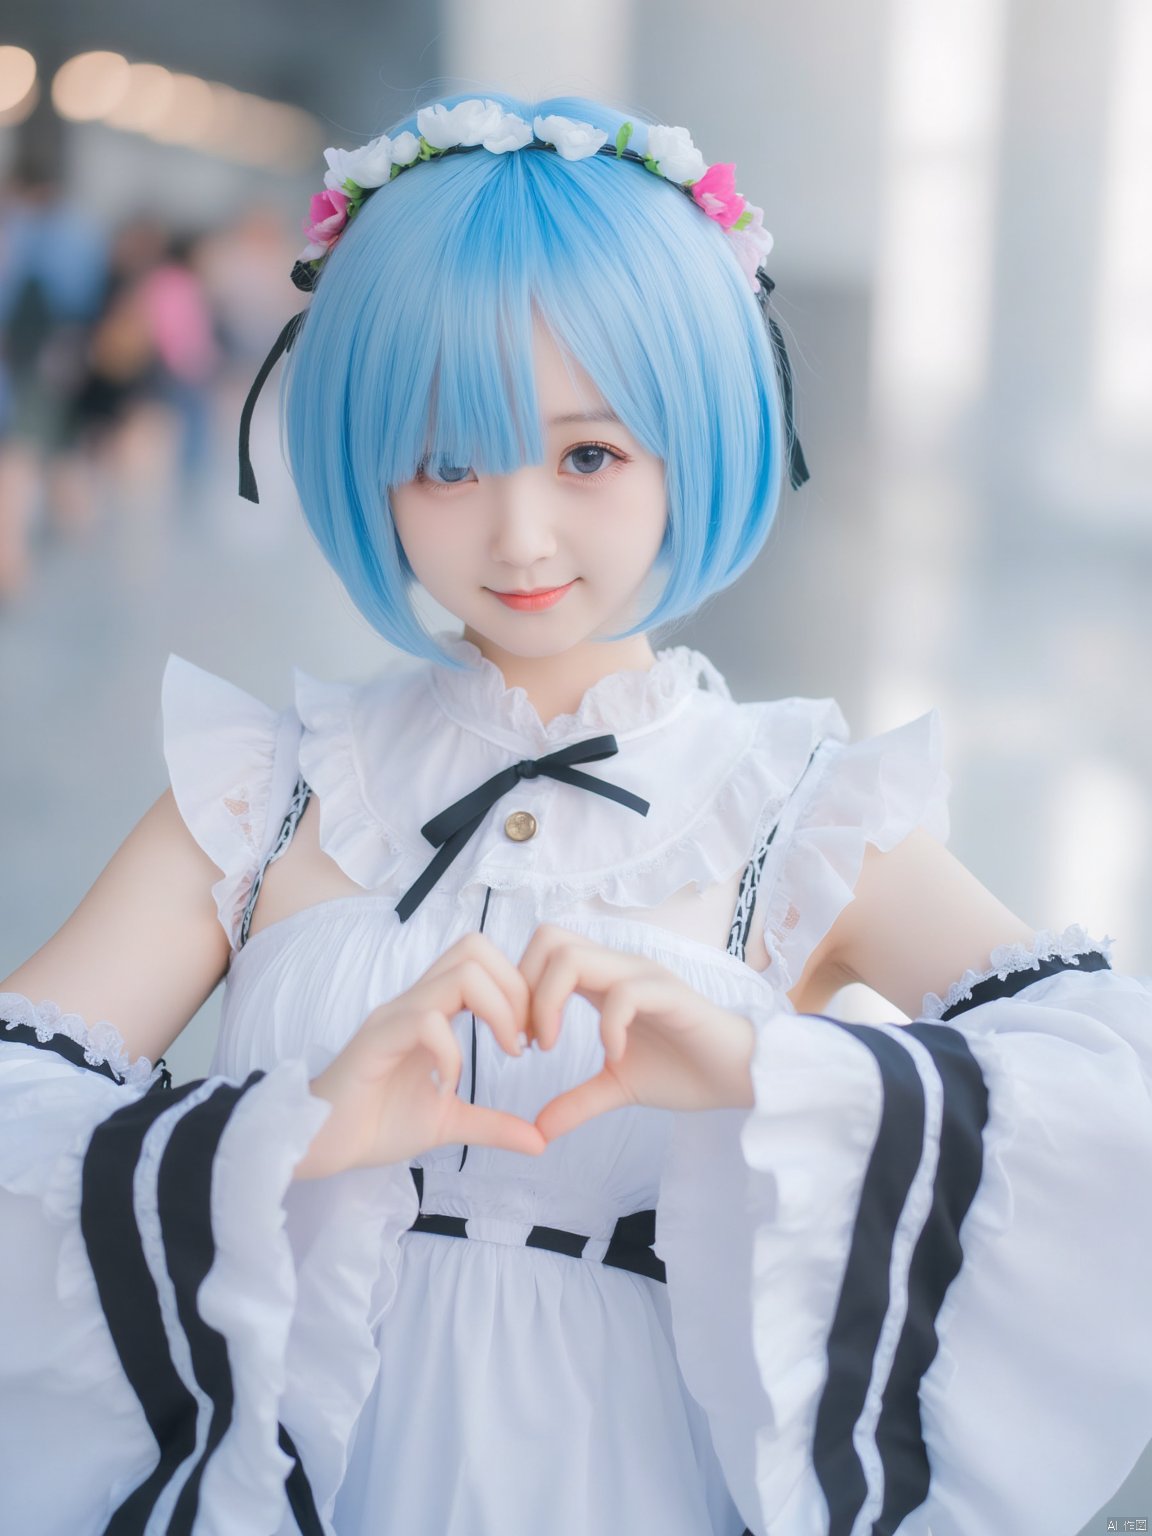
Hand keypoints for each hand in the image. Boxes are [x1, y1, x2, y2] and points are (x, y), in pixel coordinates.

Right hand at [295, 933, 545, 1178]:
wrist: (320, 1145)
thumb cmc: (377, 1124)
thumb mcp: (449, 1122)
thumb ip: (494, 1125)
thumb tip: (541, 1142)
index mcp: (432, 1009)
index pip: (481, 959)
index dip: (518, 988)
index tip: (529, 1038)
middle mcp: (413, 1001)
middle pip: (475, 948)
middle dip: (516, 989)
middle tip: (523, 1041)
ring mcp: (394, 1017)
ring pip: (459, 974)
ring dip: (497, 1011)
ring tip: (505, 1054)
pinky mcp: (375, 1041)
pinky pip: (426, 1022)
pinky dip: (452, 1053)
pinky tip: (448, 1086)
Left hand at [518, 925, 757, 1141]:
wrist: (740, 1077)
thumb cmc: (684, 1070)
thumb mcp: (618, 1088)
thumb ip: (578, 1102)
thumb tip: (537, 1130)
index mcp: (603, 982)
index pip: (544, 951)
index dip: (519, 991)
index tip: (521, 1042)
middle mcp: (619, 968)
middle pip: (549, 939)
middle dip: (524, 989)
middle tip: (529, 1040)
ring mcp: (644, 977)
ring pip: (574, 957)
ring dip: (550, 1002)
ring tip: (552, 1047)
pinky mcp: (671, 995)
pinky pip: (624, 993)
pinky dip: (606, 1025)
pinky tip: (612, 1056)